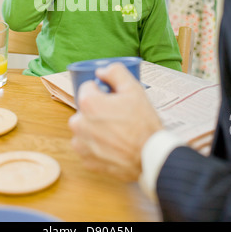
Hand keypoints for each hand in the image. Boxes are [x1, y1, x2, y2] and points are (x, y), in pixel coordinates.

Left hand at [68, 63, 162, 180]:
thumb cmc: (143, 123)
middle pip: (85, 109)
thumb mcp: (134, 89)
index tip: (113, 98)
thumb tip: (101, 71)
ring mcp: (81, 144)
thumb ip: (115, 72)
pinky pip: (88, 147)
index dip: (101, 91)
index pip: (87, 88)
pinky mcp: (87, 160)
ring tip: (116, 131)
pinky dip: (97, 145)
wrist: (151, 156)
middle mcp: (79, 124)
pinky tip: (113, 145)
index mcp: (88, 103)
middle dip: (97, 110)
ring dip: (95, 127)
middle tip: (117, 115)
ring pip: (85, 128)